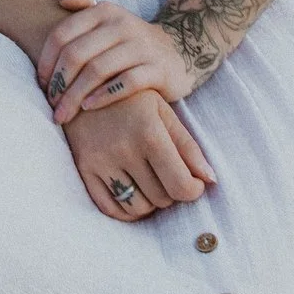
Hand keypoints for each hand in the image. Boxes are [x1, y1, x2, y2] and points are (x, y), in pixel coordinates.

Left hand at [36, 0, 203, 123]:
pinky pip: (126, 83)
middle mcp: (122, 25)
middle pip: (77, 54)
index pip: (63, 34)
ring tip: (64, 113)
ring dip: (75, 95)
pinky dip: (104, 96)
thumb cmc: (128, 41)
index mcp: (103, 11)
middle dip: (58, 83)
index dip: (46, 61)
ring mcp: (141, 46)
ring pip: (97, 70)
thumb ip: (82, 4)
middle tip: (51, 104)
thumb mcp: (107, 18)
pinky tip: (89, 108)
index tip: (40, 83)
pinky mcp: (158, 69)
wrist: (177, 52)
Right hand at [61, 90, 215, 221]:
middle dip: (170, 191)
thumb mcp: (163, 112)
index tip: (193, 182)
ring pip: (137, 207)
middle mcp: (123, 149)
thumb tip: (210, 180)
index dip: (193, 190)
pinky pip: (110, 208)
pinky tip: (132, 192)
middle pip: (161, 198)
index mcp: (149, 133)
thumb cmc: (131, 98)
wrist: (83, 84)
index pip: (181, 186)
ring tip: (150, 182)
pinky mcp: (83, 168)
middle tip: (167, 174)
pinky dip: (126, 209)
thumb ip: (188, 147)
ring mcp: (100, 160)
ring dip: (150, 202)